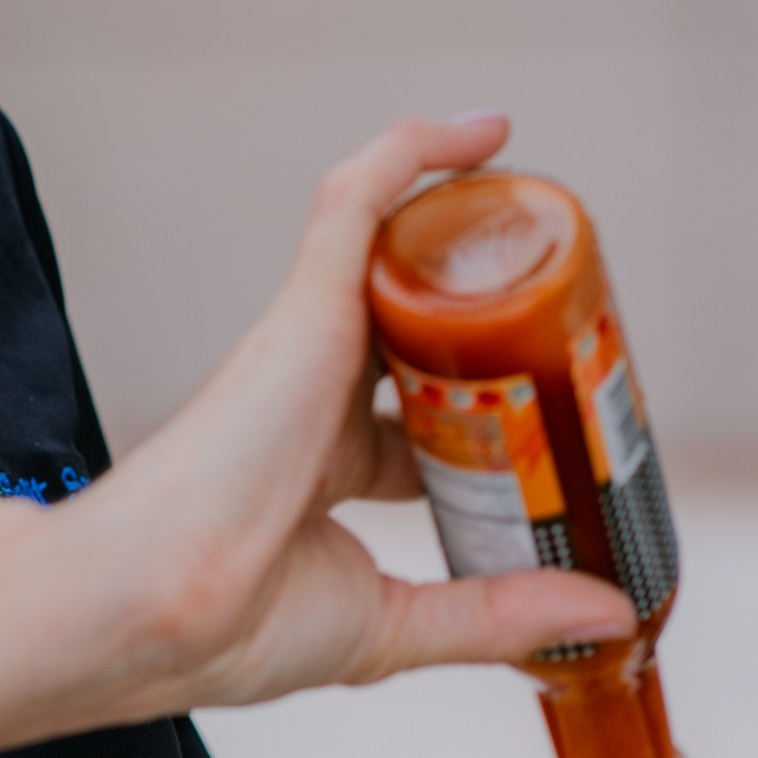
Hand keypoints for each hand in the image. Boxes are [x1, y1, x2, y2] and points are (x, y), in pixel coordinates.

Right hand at [53, 118, 635, 722]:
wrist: (150, 606)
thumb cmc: (228, 625)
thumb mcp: (398, 625)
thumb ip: (500, 613)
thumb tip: (607, 613)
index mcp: (316, 473)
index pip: (417, 431)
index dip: (490, 430)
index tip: (562, 443)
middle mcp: (310, 396)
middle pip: (421, 338)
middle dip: (497, 337)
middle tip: (582, 342)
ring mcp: (305, 345)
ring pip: (397, 257)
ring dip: (471, 237)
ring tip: (552, 233)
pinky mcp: (303, 306)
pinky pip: (358, 198)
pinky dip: (415, 152)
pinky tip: (485, 132)